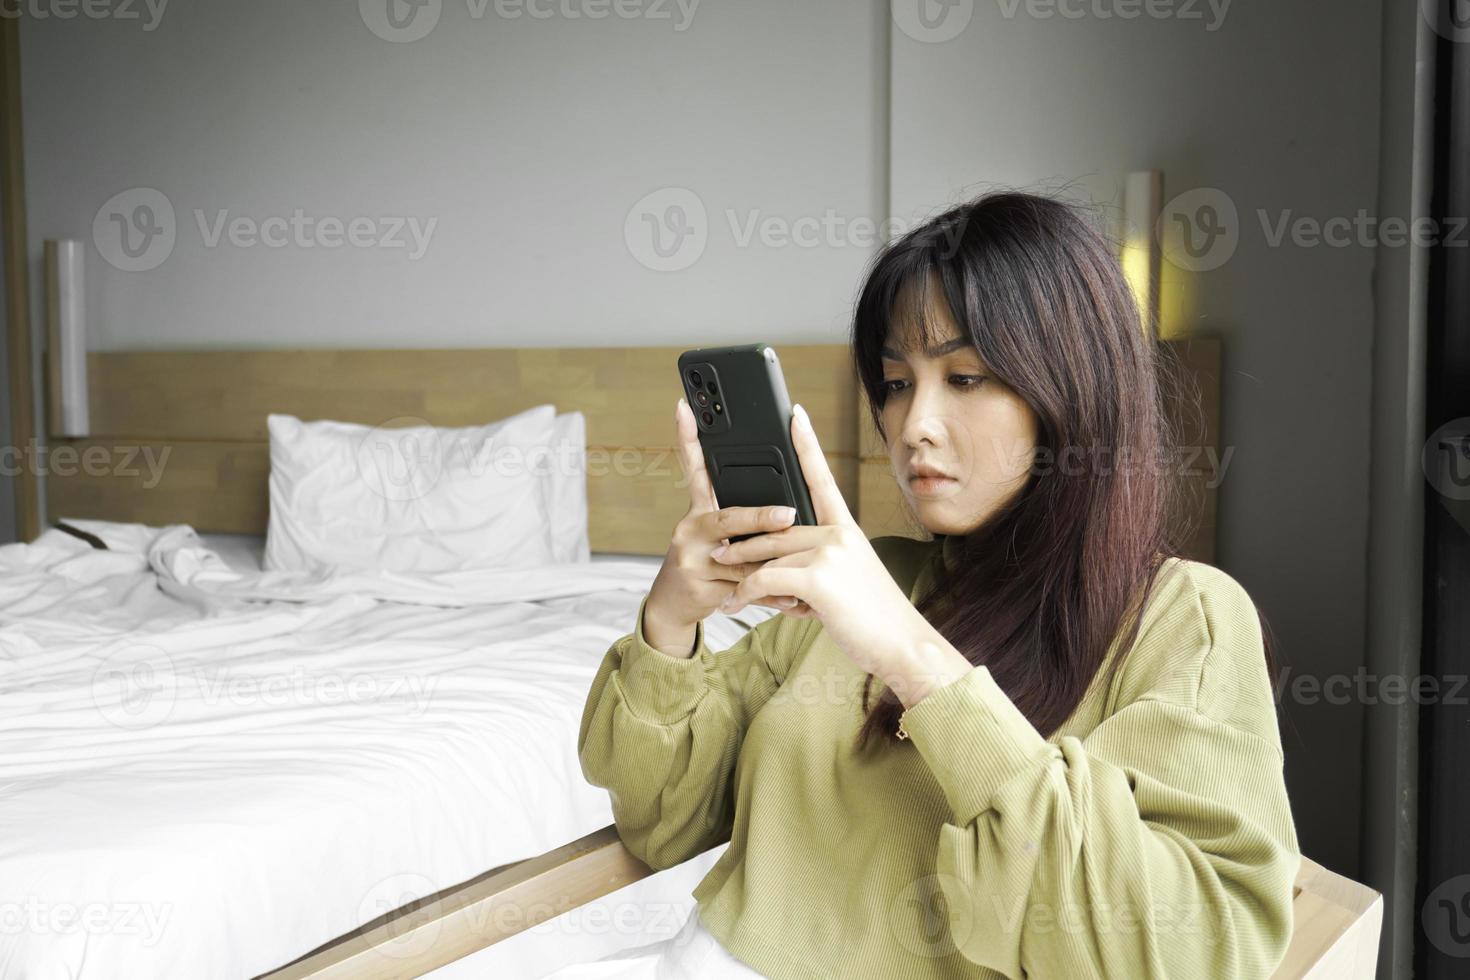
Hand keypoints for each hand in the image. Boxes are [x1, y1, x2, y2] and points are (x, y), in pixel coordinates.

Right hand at [643, 398, 807, 656]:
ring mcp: (690, 558)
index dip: (688, 437)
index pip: (694, 469)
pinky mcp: (697, 586)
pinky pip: (742, 587)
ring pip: (741, 559)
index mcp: (697, 510)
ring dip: (774, 567)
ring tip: (802, 571)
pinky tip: (789, 599)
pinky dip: (769, 594)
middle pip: (727, 517)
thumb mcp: (715, 538)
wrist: (671, 608)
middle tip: (788, 514)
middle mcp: (688, 529)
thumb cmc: (703, 568)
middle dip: (761, 517)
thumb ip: (740, 522)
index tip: (685, 406)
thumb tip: (787, 511)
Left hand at [709, 402, 930, 678]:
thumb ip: (816, 565)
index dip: (807, 444)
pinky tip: (735, 605)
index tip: (795, 415)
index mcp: (846, 529)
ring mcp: (830, 552)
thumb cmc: (874, 618)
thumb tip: (778, 570)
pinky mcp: (818, 577)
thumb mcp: (846, 582)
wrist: (901, 645)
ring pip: (769, 555)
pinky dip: (746, 594)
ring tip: (725, 589)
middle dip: (745, 547)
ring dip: (742, 575)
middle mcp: (839, 533)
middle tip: (719, 556)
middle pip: (778, 530)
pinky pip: (766, 578)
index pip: (822, 478)